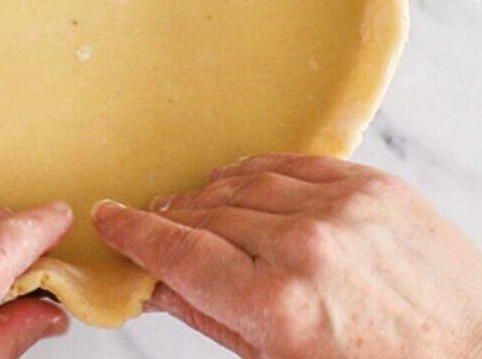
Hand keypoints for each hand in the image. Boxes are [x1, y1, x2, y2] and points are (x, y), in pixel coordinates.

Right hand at [92, 155, 481, 357]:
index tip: (109, 216)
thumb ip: (213, 318)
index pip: (179, 252)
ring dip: (210, 193)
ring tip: (197, 208)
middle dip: (170, 217)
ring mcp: (342, 207)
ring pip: (243, 180)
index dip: (136, 231)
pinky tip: (245, 186)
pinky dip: (258, 173)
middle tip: (151, 222)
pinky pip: (291, 162)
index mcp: (278, 305)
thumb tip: (157, 283)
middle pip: (206, 212)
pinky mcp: (371, 182)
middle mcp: (304, 245)